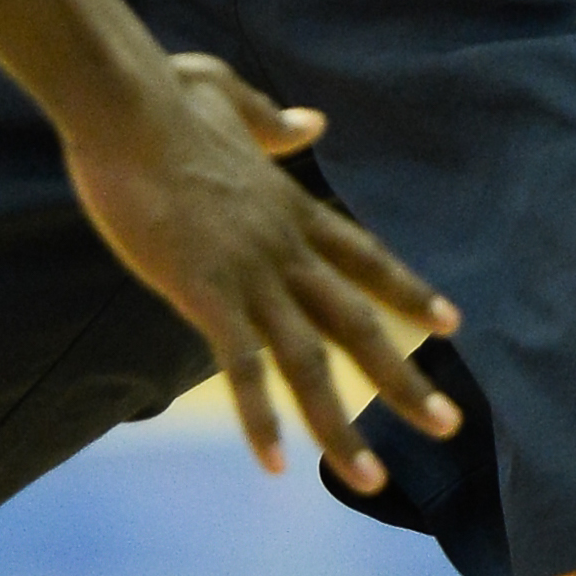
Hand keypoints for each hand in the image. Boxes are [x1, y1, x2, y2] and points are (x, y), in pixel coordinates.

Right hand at [58, 51, 462, 489]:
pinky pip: (241, 367)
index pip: (365, 258)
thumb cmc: (162, 96)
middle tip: (450, 425)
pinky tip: (273, 464)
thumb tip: (312, 123)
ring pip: (309, 362)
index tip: (450, 323)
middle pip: (358, 324)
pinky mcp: (204, 290)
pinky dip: (259, 418)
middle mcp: (284, 247)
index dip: (409, 292)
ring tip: (371, 479)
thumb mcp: (229, 98)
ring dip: (341, 426)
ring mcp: (249, 272)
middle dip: (404, 380)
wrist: (124, 104)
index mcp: (290, 206)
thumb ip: (272, 122)